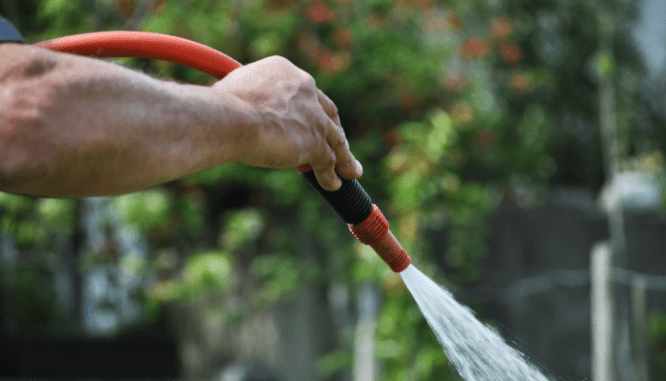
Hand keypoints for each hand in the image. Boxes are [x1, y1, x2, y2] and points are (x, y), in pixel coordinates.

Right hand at [212, 56, 361, 190]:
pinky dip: (331, 175)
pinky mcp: (315, 142)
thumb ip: (247, 98)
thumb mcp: (234, 90)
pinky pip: (327, 162)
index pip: (304, 91)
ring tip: (351, 170)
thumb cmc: (220, 106)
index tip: (306, 119)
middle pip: (327, 112)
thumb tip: (235, 107)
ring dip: (344, 157)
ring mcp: (313, 117)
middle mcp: (305, 89)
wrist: (229, 118)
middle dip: (334, 129)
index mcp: (286, 71)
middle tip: (338, 143)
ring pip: (335, 139)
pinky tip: (333, 184)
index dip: (308, 108)